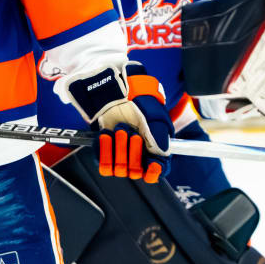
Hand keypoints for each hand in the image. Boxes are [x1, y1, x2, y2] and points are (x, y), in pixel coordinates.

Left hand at [65, 62, 171, 182]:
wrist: (115, 91)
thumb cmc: (140, 101)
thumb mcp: (156, 118)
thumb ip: (160, 139)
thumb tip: (161, 159)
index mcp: (153, 150)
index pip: (155, 172)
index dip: (153, 172)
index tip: (151, 167)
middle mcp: (137, 156)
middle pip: (136, 171)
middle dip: (133, 152)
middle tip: (131, 133)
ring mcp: (119, 155)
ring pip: (119, 169)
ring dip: (119, 149)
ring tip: (118, 129)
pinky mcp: (104, 152)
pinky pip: (102, 164)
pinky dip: (104, 151)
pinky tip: (106, 135)